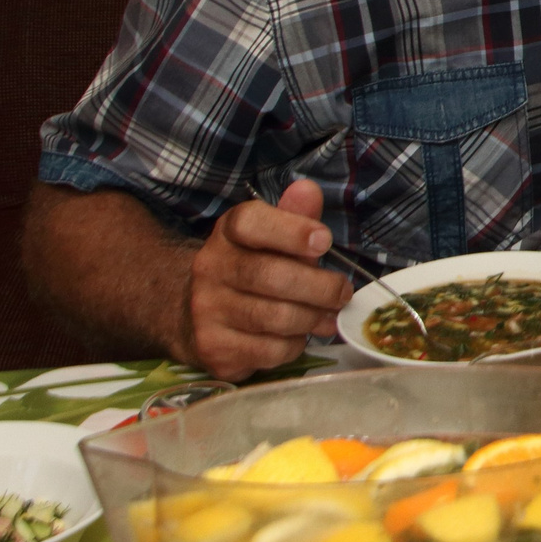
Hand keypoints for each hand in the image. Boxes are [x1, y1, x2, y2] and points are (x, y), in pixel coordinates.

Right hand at [180, 178, 353, 379]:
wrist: (198, 313)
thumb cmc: (253, 267)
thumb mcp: (273, 237)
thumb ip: (295, 216)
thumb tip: (308, 190)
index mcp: (228, 232)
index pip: (251, 223)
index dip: (291, 231)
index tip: (324, 241)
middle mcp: (210, 267)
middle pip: (271, 276)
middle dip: (319, 287)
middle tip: (342, 293)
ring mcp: (206, 310)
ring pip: (275, 318)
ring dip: (312, 319)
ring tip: (327, 316)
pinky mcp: (213, 348)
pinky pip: (269, 351)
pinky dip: (294, 345)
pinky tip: (297, 336)